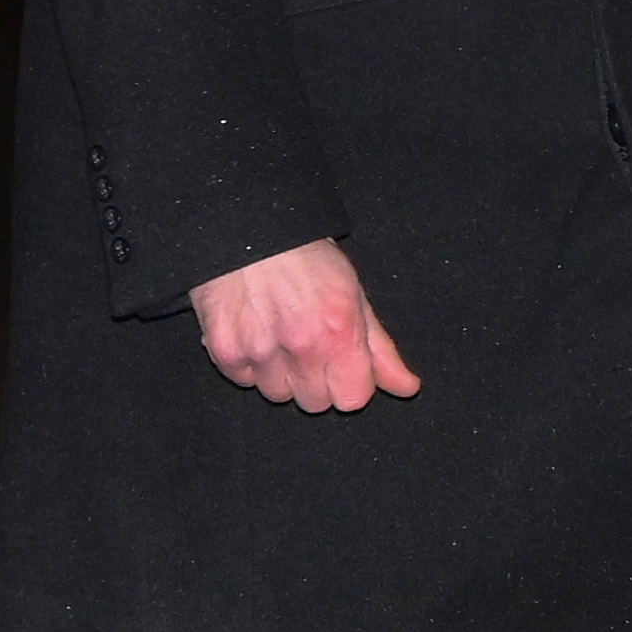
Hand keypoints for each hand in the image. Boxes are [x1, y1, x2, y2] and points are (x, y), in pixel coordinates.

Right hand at [193, 238, 424, 411]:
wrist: (247, 227)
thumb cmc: (306, 257)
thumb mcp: (354, 295)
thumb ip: (379, 349)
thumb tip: (407, 388)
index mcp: (339, 333)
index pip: (352, 400)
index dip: (350, 385)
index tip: (343, 367)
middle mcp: (300, 347)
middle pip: (315, 403)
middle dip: (316, 383)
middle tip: (309, 346)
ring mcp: (259, 351)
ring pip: (277, 395)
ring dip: (281, 375)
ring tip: (279, 337)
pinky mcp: (224, 350)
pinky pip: (243, 380)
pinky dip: (249, 364)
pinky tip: (254, 333)